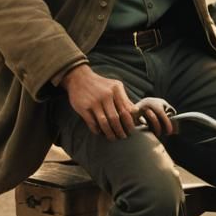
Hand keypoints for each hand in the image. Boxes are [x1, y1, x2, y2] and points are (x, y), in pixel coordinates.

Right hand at [60, 65, 174, 139]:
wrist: (79, 78)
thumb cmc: (101, 85)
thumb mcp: (115, 87)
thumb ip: (125, 99)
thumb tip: (136, 112)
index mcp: (115, 90)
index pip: (125, 110)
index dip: (129, 123)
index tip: (131, 131)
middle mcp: (105, 95)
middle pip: (115, 118)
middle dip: (120, 130)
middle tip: (123, 137)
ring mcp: (93, 102)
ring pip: (104, 122)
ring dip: (109, 133)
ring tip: (112, 138)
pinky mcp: (83, 107)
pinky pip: (92, 123)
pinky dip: (97, 130)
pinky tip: (100, 132)